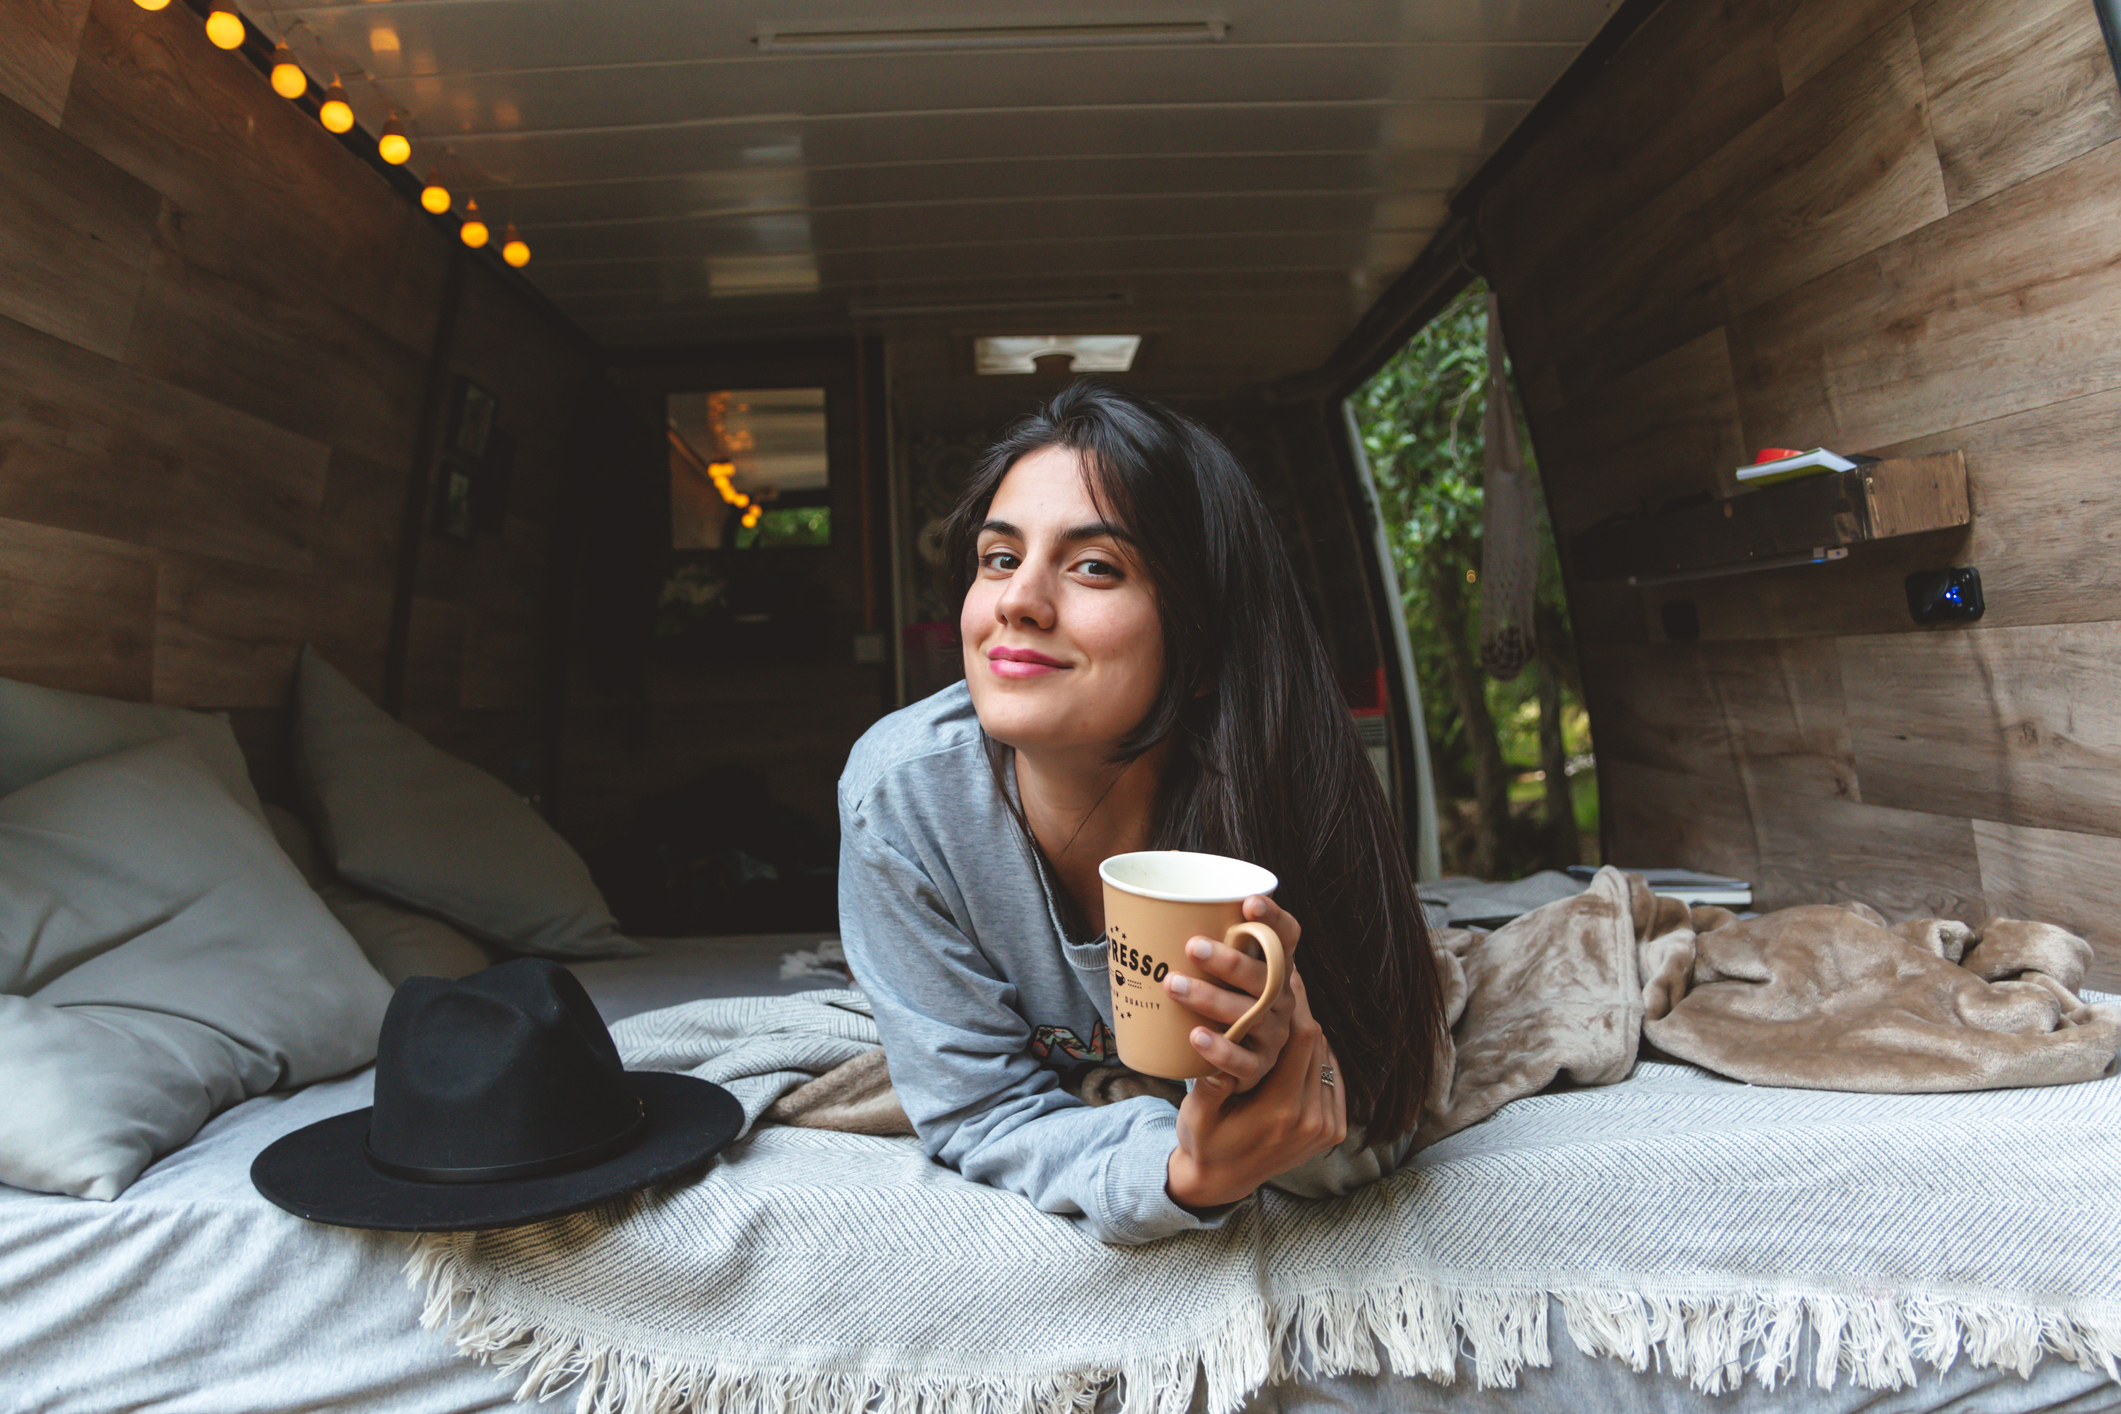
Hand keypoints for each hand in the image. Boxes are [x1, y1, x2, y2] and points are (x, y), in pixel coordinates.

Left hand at [1159, 894, 1298, 1093]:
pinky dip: (1220, 1049)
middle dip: (1230, 961)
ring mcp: (1272, 1034)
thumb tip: (1144, 911)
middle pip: (1265, 976)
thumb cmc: (1218, 1002)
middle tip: (1193, 946)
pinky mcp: (1258, 1066)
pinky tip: (1196, 1036)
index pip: (1286, 938)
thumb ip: (1200, 947)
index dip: (1274, 918)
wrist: (1227, 1064)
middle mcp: (1280, 999)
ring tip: (1173, 985)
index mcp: (1275, 969)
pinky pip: (1243, 1061)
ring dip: (1211, 998)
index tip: (1249, 902)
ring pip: (1250, 1015)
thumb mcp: (1219, 975)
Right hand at [1164, 922, 1348, 1209]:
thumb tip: (1206, 1044)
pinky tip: (1298, 1035)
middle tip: (1286, 979)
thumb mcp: (1197, 1116)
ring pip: (1326, 1059)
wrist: (1220, 1184)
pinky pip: (1331, 1078)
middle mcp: (1312, 1119)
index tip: (1283, 975)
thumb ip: (1209, 1085)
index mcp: (1282, 1112)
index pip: (1302, 1042)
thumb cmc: (1204, 1143)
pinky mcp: (1331, 1130)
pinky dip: (1317, 1055)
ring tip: (1291, 1002)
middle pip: (1317, 1046)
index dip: (1295, 1005)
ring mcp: (1325, 1127)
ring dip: (1309, 1031)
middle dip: (1301, 1011)